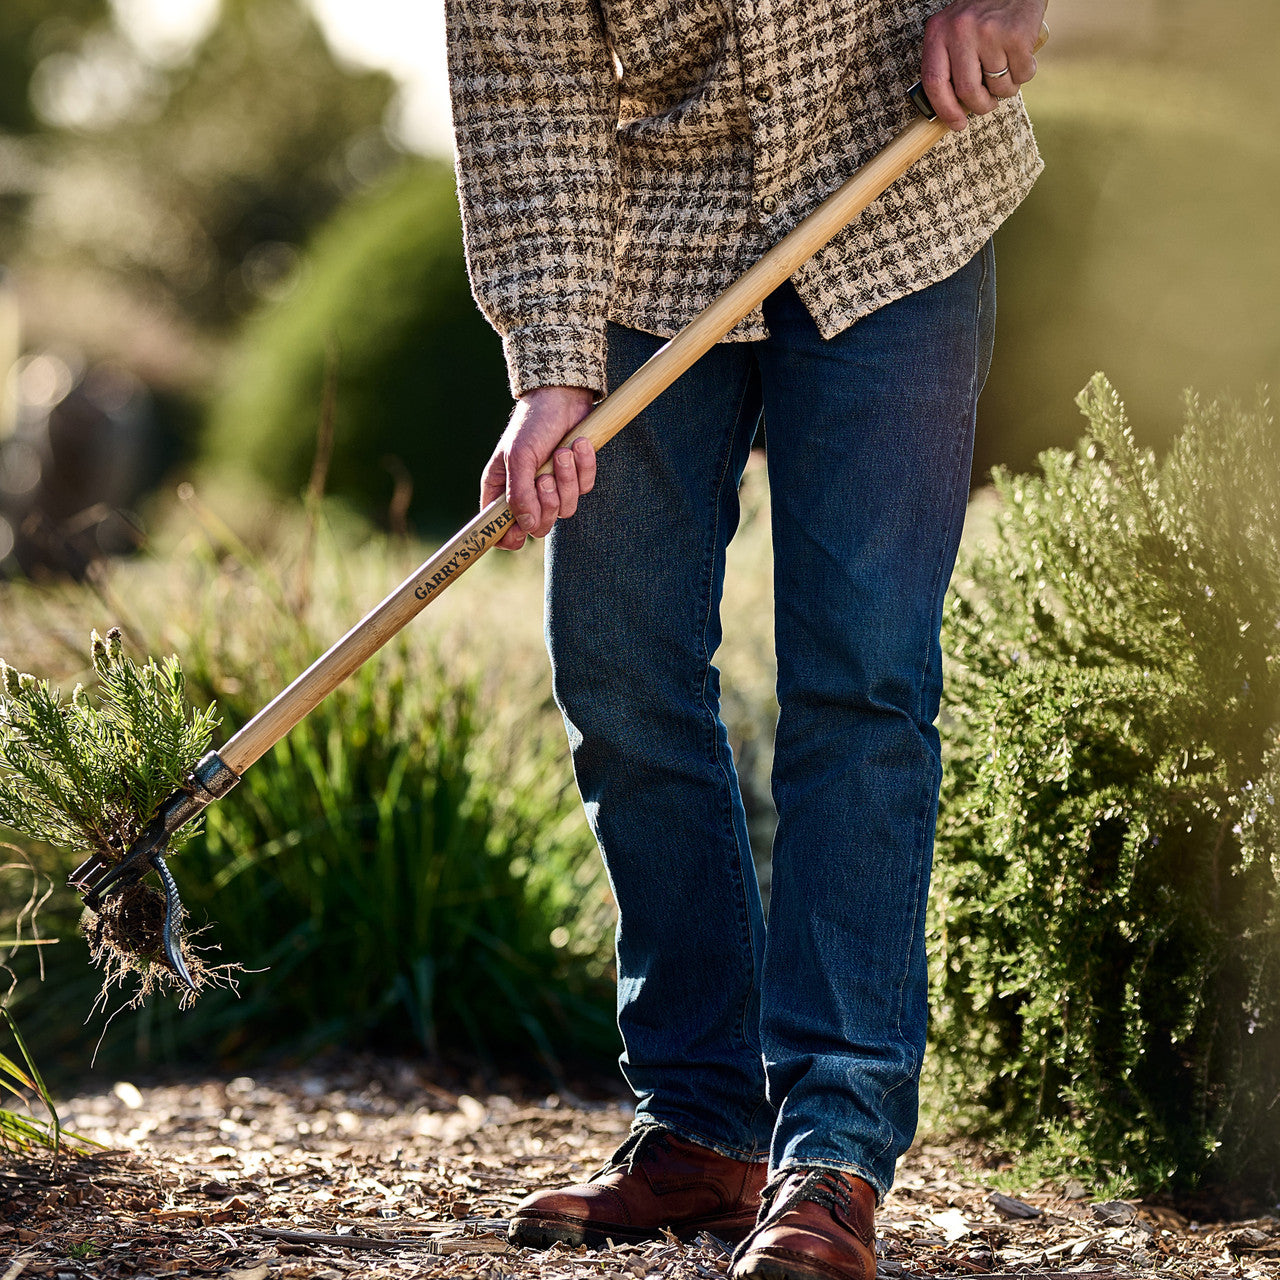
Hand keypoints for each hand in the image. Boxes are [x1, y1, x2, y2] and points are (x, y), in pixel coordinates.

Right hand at [481, 385, 597, 549]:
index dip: (509, 537)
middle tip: (544, 477)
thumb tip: (527, 526)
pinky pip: (585, 488)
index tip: (520, 533)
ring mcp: (553, 486)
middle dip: (547, 502)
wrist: (563, 396)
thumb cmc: (532, 424)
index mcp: (502, 490)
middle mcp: (526, 493)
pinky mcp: (576, 477)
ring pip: (566, 509)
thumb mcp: (518, 457)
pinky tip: (578, 444)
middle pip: (540, 526)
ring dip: (567, 479)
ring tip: (562, 451)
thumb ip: (519, 494)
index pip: (500, 531)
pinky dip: (584, 466)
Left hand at [921, 0, 1046, 131]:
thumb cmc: (983, 12)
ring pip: (998, 87)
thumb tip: (950, 107)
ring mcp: (989, 33)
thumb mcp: (954, 29)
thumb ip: (948, 62)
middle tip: (988, 103)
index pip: (934, 83)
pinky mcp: (1016, 35)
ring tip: (1006, 72)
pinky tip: (1021, 58)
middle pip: (967, 91)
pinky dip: (1023, 75)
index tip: (957, 124)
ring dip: (1005, 90)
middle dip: (981, 105)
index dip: (945, 110)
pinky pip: (1021, 75)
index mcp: (938, 32)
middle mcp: (961, 30)